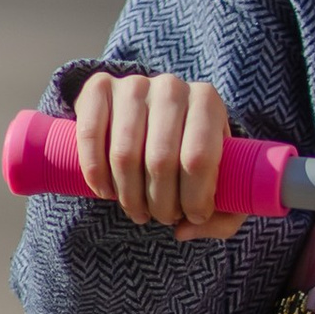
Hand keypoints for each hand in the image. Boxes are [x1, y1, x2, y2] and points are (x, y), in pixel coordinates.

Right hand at [72, 71, 237, 238]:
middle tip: (162, 217)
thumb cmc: (190, 154)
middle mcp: (171, 87)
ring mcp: (133, 84)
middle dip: (161, 204)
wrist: (151, 114)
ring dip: (129, 197)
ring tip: (138, 211)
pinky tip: (106, 192)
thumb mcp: (220, 181)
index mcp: (207, 101)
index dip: (194, 198)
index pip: (199, 158)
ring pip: (124, 155)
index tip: (192, 215)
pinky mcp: (99, 88)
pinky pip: (91, 136)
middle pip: (160, 161)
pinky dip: (95, 174)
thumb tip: (184, 229)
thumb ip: (222, 217)